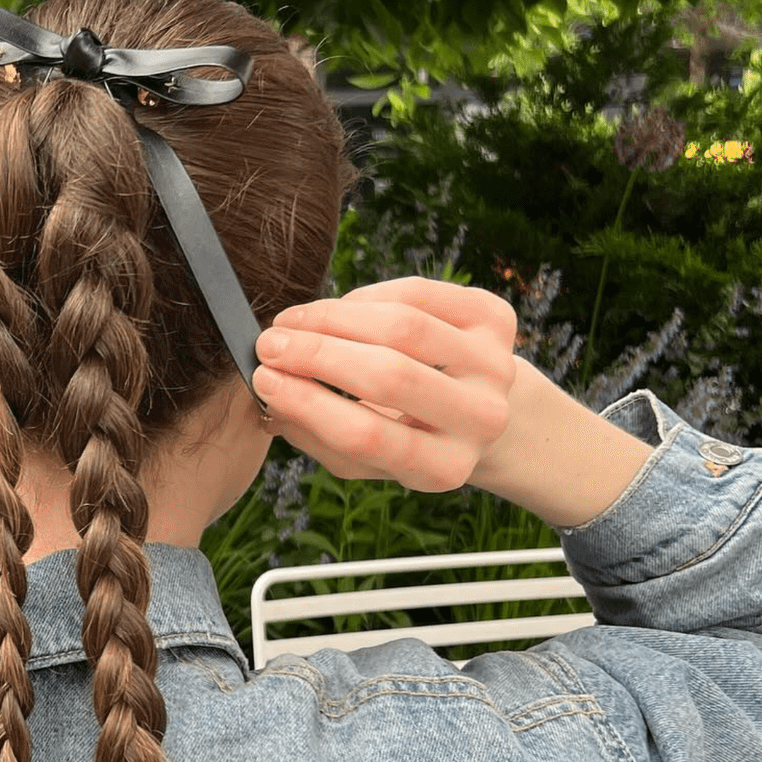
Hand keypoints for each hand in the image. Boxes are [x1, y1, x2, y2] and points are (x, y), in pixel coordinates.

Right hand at [253, 279, 517, 491]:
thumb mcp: (360, 458)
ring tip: (292, 321)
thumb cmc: (403, 436)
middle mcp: (480, 419)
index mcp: (442, 468)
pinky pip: (420, 293)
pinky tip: (338, 310)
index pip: (366, 435)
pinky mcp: (499, 319)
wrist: (480, 412)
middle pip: (388, 375)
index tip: (262, 379)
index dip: (308, 402)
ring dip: (334, 317)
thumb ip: (314, 434)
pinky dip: (367, 296)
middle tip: (269, 344)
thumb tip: (268, 393)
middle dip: (317, 353)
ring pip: (403, 326)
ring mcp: (497, 365)